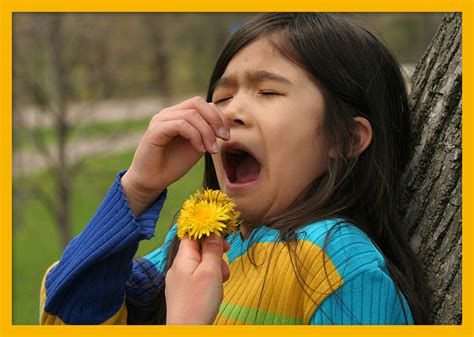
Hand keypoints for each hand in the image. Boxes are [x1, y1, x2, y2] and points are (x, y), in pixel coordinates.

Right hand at [121, 97, 229, 215]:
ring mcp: (161, 120)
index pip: (202, 104)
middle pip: (197, 103)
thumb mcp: (198, 146)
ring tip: (211, 150)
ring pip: (191, 114)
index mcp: (179, 114)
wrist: (152, 180)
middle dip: (215, 119)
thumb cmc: (174, 164)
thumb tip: (224, 122)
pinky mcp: (156, 130)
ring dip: (207, 132)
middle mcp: (169, 113)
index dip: (219, 117)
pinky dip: (195, 136)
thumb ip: (207, 132)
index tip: (226, 136)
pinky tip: (200, 150)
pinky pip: (181, 125)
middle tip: (224, 138)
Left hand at [165, 234, 230, 324]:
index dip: (207, 233)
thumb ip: (212, 250)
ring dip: (214, 270)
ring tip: (219, 284)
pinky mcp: (183, 293)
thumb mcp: (210, 272)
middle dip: (215, 256)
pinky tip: (213, 292)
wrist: (187, 332)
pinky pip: (197, 279)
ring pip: (200, 265)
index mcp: (182, 259)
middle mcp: (178, 267)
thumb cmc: (198, 303)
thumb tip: (213, 233)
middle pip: (198, 251)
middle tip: (223, 268)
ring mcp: (179, 281)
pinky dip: (208, 281)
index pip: (191, 234)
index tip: (222, 241)